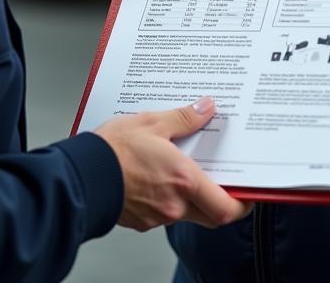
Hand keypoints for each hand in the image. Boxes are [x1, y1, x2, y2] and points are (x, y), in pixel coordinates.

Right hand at [94, 97, 252, 230]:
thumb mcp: (152, 122)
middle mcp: (175, 205)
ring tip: (183, 168)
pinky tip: (158, 177)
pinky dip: (168, 197)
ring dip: (191, 195)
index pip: (227, 208)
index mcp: (184, 181)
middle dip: (219, 199)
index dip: (243, 203)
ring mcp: (158, 216)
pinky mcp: (141, 220)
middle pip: (211, 215)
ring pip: (188, 212)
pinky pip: (165, 212)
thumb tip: (206, 108)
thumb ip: (184, 118)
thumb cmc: (113, 149)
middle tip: (221, 177)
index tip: (248, 191)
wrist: (80, 173)